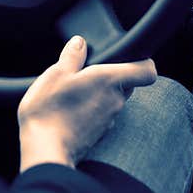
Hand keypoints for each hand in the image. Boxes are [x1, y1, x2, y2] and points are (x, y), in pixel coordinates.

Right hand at [17, 36, 156, 171]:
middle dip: (112, 77)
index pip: (147, 71)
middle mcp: (115, 101)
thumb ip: (72, 56)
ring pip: (113, 101)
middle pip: (127, 84)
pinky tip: (70, 112)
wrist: (45, 150)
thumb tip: (80, 43)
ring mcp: (109, 120)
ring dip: (99, 95)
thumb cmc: (49, 110)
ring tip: (73, 94)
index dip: (143, 62)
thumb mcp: (55, 74)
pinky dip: (91, 111)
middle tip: (87, 74)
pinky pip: (102, 116)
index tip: (129, 58)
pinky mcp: (100, 135)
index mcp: (109, 81)